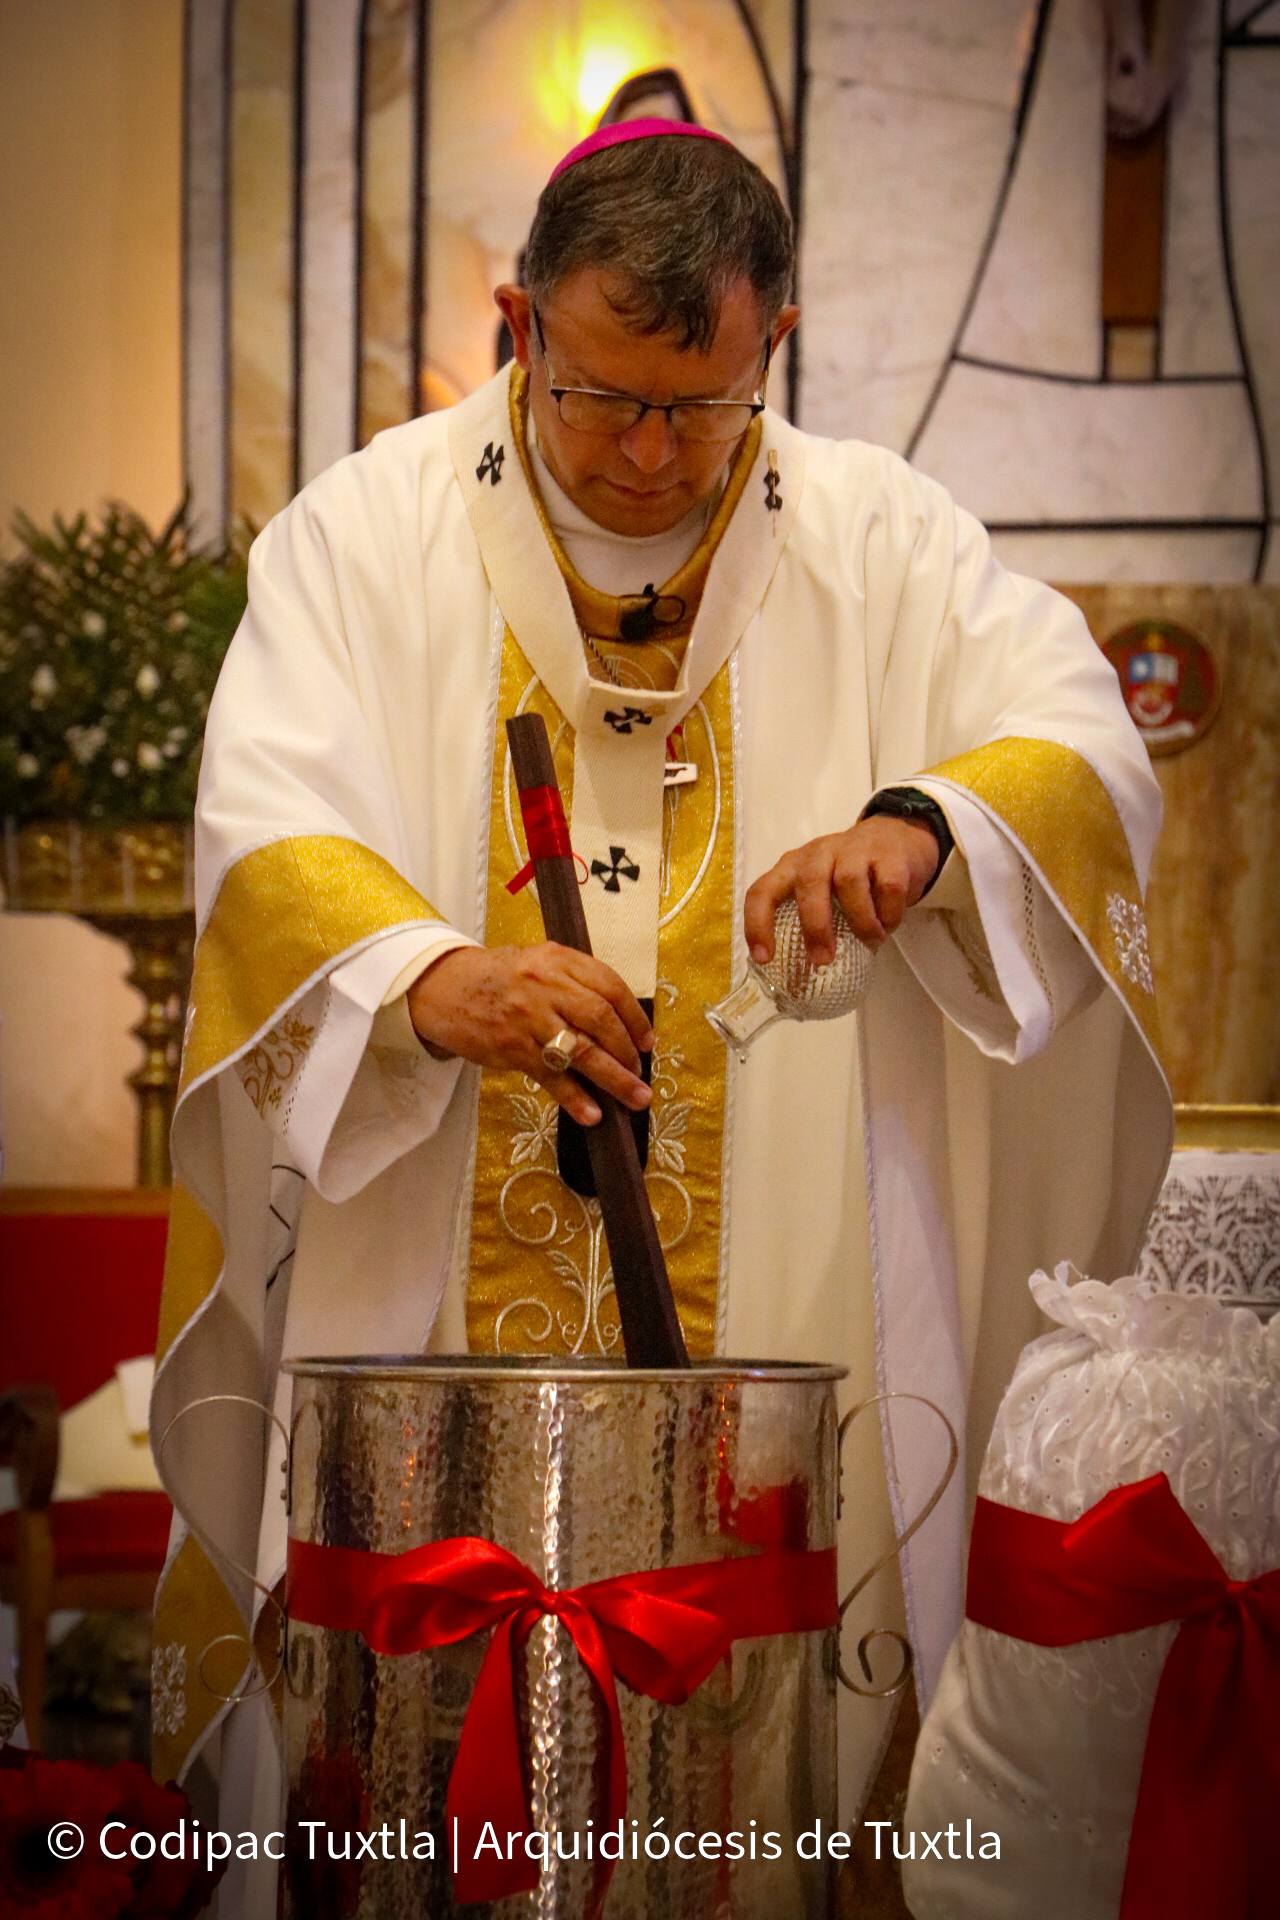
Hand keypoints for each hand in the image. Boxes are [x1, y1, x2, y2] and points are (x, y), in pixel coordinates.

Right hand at [406, 943, 653, 1126]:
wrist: (444, 987)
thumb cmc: (499, 978)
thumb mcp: (537, 961)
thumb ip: (574, 981)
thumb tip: (619, 1022)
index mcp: (557, 959)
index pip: (609, 985)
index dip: (634, 1016)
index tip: (646, 1040)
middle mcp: (545, 985)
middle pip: (601, 1019)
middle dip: (627, 1050)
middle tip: (640, 1073)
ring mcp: (528, 1017)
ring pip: (582, 1051)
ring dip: (614, 1079)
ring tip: (635, 1098)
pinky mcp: (511, 1048)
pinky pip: (551, 1076)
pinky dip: (575, 1098)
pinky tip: (592, 1114)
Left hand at [745, 817, 940, 966]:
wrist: (896, 839)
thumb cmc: (850, 877)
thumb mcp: (822, 892)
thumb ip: (810, 920)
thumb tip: (804, 975)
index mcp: (793, 867)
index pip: (762, 891)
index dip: (758, 925)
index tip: (765, 959)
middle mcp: (818, 854)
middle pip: (809, 884)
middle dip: (815, 926)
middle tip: (823, 960)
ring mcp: (854, 849)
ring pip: (850, 883)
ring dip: (861, 921)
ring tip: (872, 940)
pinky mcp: (889, 854)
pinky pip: (888, 887)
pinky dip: (889, 913)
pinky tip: (889, 924)